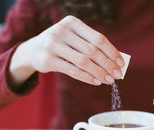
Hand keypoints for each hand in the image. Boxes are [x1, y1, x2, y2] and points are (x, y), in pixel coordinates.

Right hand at [10, 15, 124, 86]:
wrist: (32, 50)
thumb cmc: (61, 44)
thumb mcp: (73, 38)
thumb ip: (91, 46)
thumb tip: (114, 62)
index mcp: (72, 22)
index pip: (98, 38)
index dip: (112, 52)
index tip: (121, 63)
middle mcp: (62, 31)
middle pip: (92, 51)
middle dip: (108, 65)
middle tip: (117, 75)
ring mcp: (53, 45)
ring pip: (83, 62)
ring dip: (99, 73)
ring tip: (109, 80)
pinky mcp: (47, 60)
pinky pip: (72, 71)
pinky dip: (87, 77)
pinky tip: (96, 82)